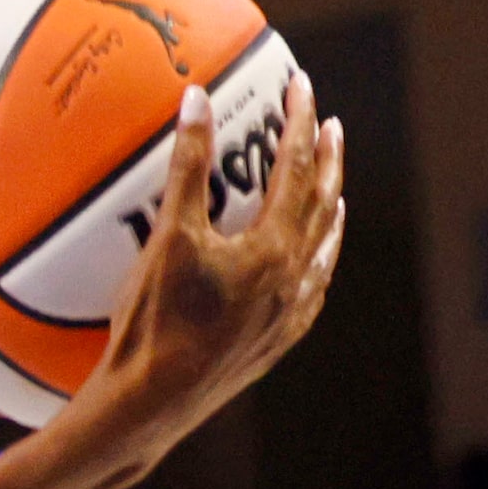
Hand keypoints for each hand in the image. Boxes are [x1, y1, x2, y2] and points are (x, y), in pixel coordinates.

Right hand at [0, 70, 344, 488]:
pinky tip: (312, 259)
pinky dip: (319, 258)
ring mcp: (289, 314)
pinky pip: (313, 287)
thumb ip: (186, 167)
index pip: (297, 169)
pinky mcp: (275, 340)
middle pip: (322, 205)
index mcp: (275, 250)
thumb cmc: (153, 320)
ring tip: (334, 185)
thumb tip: (196, 102)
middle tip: (330, 123)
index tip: (300, 85)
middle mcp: (295, 279)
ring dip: (330, 208)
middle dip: (326, 159)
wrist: (152, 403)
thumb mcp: (167, 237)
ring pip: (324, 248)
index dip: (300, 122)